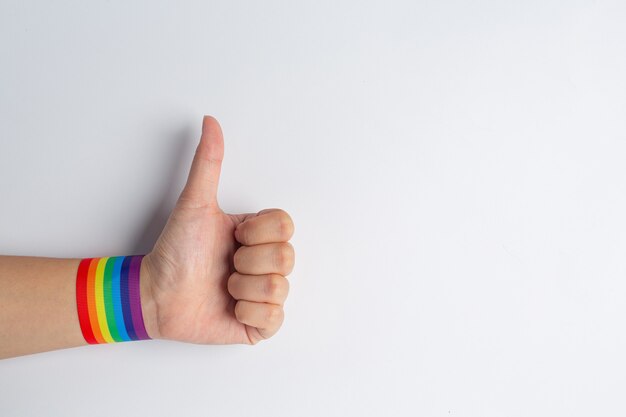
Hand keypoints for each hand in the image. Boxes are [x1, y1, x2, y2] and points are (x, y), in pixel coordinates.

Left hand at [141, 116, 294, 344]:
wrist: (154, 296)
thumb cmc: (174, 251)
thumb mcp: (194, 204)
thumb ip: (208, 163)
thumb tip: (210, 122)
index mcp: (257, 235)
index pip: (285, 227)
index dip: (257, 234)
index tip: (232, 237)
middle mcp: (264, 262)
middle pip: (286, 257)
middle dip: (247, 262)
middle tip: (223, 264)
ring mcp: (263, 294)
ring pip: (279, 288)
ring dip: (242, 289)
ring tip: (222, 287)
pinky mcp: (259, 323)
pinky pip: (274, 318)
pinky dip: (248, 313)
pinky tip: (230, 308)